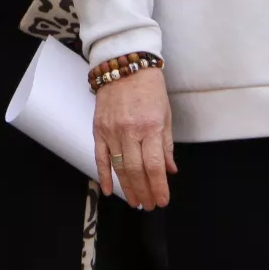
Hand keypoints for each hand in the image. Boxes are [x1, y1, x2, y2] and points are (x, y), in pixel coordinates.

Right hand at [93, 67, 174, 210]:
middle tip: (149, 206)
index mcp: (151, 127)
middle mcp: (130, 131)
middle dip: (144, 192)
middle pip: (135, 170)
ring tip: (136, 202)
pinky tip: (109, 190)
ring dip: (128, 188)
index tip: (162, 201)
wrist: (124, 64)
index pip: (154, 165)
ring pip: (118, 167)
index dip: (158, 187)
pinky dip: (104, 175)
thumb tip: (169, 171)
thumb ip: (166, 145)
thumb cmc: (150, 89)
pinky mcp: (98, 128)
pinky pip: (100, 157)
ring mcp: (112, 130)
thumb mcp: (166, 115)